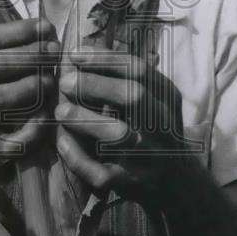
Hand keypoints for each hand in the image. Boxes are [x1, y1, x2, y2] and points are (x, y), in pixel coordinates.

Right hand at [0, 17, 58, 188]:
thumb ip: (9, 45)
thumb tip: (46, 29)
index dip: (16, 31)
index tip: (45, 27)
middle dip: (28, 56)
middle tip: (54, 51)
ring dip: (28, 86)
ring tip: (51, 80)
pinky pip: (8, 137)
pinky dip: (30, 127)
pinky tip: (46, 115)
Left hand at [55, 47, 188, 205]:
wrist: (177, 181)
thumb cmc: (153, 129)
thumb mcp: (152, 99)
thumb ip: (124, 78)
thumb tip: (82, 53)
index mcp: (166, 98)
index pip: (138, 70)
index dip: (104, 59)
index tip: (74, 53)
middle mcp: (161, 124)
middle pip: (133, 97)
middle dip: (95, 85)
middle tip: (64, 81)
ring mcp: (148, 155)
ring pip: (118, 135)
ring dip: (85, 120)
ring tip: (60, 110)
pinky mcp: (131, 182)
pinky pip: (103, 172)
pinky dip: (79, 158)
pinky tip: (62, 142)